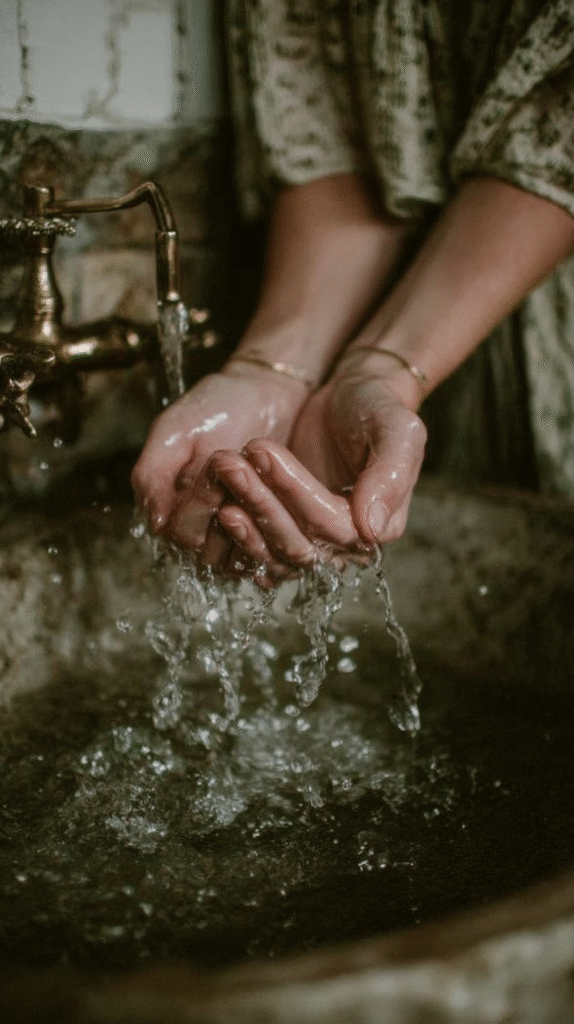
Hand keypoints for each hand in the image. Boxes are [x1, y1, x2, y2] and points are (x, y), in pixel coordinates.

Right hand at [131, 368, 308, 544]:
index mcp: (171, 504)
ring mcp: (235, 530)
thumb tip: (155, 524)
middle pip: (207, 551)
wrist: (266, 391)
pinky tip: (284, 508)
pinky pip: (268, 552)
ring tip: (264, 488)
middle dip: (225, 515)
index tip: (214, 466)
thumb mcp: (175, 430)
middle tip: (242, 474)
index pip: (178, 533)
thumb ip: (154, 473)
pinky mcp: (267, 528)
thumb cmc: (217, 405)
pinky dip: (274, 535)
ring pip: (237, 557)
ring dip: (252, 527)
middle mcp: (200, 524)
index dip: (196, 508)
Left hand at [198, 362, 426, 580]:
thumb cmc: (377, 408)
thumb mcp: (398, 430)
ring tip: (220, 475)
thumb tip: (371, 530)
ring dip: (241, 520)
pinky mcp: (283, 536)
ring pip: (271, 554)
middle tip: (228, 463)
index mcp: (379, 526)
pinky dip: (233, 536)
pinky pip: (256, 553)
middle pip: (296, 545)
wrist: (351, 397)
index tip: (264, 452)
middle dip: (259, 503)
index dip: (294, 492)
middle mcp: (345, 546)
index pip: (329, 524)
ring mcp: (312, 545)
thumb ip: (391, 476)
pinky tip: (213, 504)